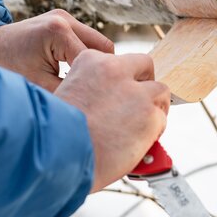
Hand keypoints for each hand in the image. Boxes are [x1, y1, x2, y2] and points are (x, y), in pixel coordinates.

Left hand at [0, 9, 113, 90]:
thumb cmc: (8, 67)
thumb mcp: (39, 85)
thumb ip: (70, 90)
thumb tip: (95, 103)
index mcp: (59, 31)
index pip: (95, 59)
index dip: (98, 81)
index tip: (98, 100)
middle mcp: (65, 19)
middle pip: (104, 47)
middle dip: (99, 69)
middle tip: (94, 92)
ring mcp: (65, 16)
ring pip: (98, 43)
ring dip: (93, 62)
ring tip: (83, 82)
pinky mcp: (63, 20)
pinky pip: (86, 40)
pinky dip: (84, 56)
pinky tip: (75, 72)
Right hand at [54, 50, 170, 191]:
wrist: (58, 154)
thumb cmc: (54, 134)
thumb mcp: (64, 99)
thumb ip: (86, 95)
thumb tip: (98, 110)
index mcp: (89, 62)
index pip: (115, 62)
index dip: (119, 80)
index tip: (117, 95)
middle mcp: (114, 71)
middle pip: (144, 65)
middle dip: (145, 82)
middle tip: (140, 102)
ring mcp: (135, 93)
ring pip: (160, 91)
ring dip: (154, 107)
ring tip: (145, 124)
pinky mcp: (149, 116)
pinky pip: (161, 119)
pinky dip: (155, 131)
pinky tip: (143, 143)